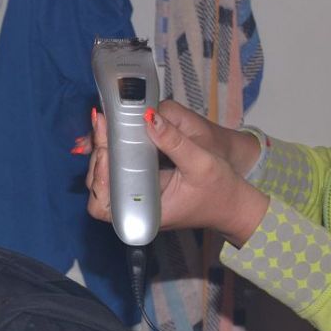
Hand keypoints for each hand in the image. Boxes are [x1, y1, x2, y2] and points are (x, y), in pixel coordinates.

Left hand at [85, 103, 268, 246]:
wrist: (233, 204)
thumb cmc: (220, 190)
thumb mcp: (201, 162)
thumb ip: (174, 141)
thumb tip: (149, 117)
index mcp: (144, 213)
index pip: (103, 203)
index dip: (99, 176)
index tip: (104, 148)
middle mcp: (134, 209)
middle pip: (98, 186)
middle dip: (98, 155)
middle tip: (102, 124)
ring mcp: (135, 198)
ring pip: (104, 177)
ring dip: (102, 151)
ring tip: (104, 124)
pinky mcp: (140, 185)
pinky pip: (118, 169)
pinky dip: (113, 151)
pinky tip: (113, 131)